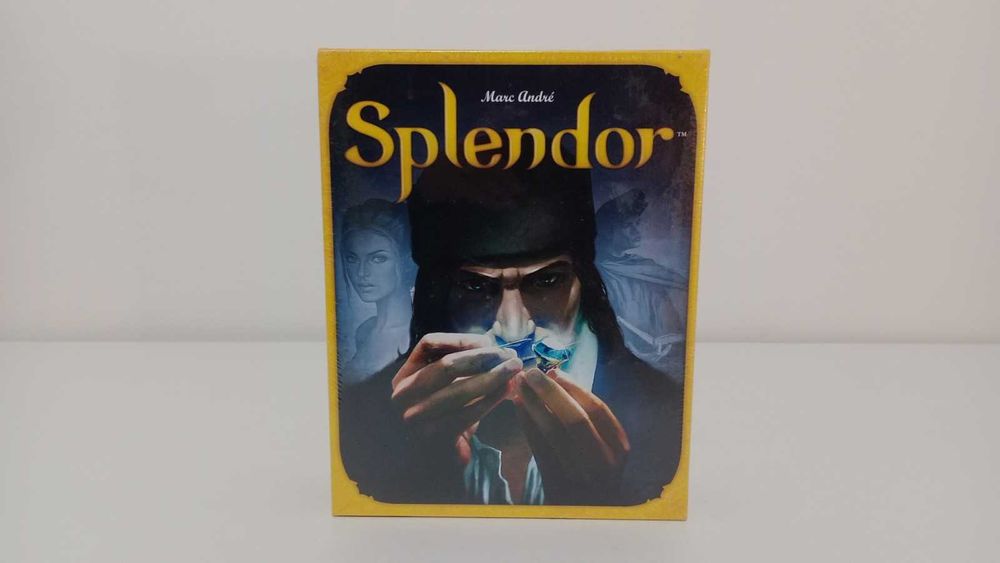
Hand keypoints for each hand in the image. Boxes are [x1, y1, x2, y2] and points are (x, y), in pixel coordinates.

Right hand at [390, 333, 521, 463]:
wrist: (438, 459)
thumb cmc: (446, 414)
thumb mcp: (446, 384)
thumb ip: (463, 362)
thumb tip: (494, 346)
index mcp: (403, 376)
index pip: (429, 344)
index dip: (460, 340)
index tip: (489, 342)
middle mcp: (402, 396)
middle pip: (446, 366)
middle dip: (483, 358)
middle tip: (510, 355)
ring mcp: (414, 418)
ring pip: (459, 389)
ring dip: (492, 377)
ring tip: (514, 370)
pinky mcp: (434, 437)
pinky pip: (468, 413)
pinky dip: (491, 399)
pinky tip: (507, 391)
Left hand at [513, 368, 629, 503]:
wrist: (585, 514)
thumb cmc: (593, 469)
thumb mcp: (603, 446)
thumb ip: (587, 417)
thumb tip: (556, 376)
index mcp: (619, 449)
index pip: (598, 410)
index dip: (574, 387)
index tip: (554, 371)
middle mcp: (603, 463)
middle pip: (575, 418)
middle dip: (550, 392)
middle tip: (530, 373)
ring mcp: (580, 476)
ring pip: (553, 432)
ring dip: (533, 404)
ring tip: (519, 386)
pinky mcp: (556, 484)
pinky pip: (538, 447)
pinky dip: (526, 424)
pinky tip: (518, 407)